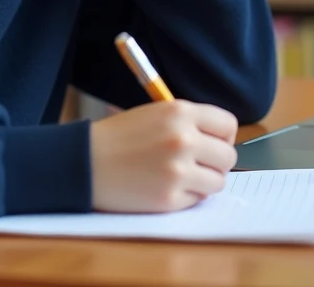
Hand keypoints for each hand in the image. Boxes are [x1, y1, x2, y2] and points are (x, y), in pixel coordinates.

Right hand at [89, 99, 237, 212]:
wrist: (85, 161)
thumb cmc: (120, 136)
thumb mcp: (156, 113)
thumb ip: (190, 122)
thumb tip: (222, 141)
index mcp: (181, 112)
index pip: (228, 125)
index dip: (222, 137)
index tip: (213, 143)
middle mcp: (183, 139)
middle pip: (228, 156)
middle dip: (215, 162)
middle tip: (197, 164)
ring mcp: (177, 171)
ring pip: (218, 182)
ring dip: (204, 182)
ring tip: (180, 176)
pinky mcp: (169, 198)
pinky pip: (197, 200)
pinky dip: (185, 196)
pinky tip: (164, 186)